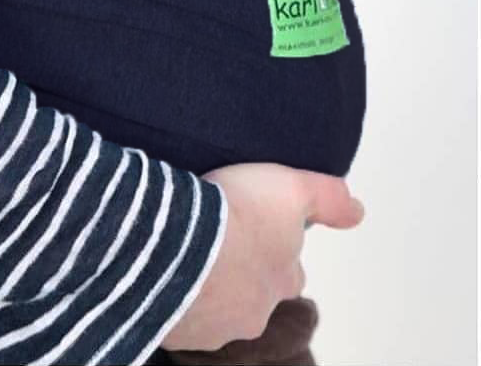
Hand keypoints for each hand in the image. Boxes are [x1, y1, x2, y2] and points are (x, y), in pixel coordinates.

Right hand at [161, 163, 364, 352]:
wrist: (175, 240)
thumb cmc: (236, 211)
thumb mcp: (291, 188)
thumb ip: (328, 198)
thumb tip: (358, 212)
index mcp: (282, 280)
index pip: (288, 272)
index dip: (273, 250)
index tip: (255, 230)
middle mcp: (253, 313)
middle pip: (253, 297)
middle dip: (239, 276)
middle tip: (217, 242)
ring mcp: (213, 328)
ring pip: (214, 309)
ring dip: (204, 287)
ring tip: (183, 252)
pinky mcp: (175, 332)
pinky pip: (176, 315)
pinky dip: (171, 296)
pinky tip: (160, 268)